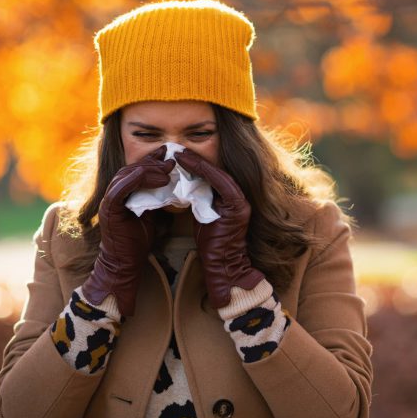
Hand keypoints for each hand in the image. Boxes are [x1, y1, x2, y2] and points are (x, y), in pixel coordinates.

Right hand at [81, 145, 175, 315]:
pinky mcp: (109, 209)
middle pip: (132, 168)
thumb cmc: (137, 242)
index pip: (137, 169)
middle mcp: (114, 193)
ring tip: (168, 169)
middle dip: (153, 161)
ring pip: (127, 175)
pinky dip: (135, 180)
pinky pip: (120, 188)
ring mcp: (109, 200)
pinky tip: (151, 175)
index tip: (170, 154)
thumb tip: (174, 187)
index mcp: (123, 193)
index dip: (153, 160)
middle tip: (171, 157)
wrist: (124, 264)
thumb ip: (156, 200)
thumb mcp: (151, 215)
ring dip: (148, 169)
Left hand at [174, 147, 264, 308]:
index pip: (213, 176)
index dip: (196, 164)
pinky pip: (220, 183)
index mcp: (231, 199)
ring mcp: (240, 201)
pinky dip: (204, 172)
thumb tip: (184, 187)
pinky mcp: (238, 207)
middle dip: (196, 160)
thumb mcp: (204, 217)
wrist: (224, 267)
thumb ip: (200, 201)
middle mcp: (239, 197)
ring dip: (198, 163)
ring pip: (218, 174)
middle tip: (176, 150)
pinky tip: (187, 166)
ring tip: (179, 155)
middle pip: (217, 171)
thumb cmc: (213, 246)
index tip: (178, 155)